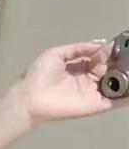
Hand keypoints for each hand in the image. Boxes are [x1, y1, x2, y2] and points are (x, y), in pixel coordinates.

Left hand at [10, 39, 127, 125]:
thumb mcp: (56, 54)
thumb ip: (78, 48)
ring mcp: (93, 92)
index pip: (100, 58)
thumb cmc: (39, 76)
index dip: (110, 52)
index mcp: (78, 66)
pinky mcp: (95, 105)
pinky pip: (115, 101)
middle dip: (120, 63)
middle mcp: (88, 79)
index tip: (121, 45)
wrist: (30, 98)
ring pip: (115, 85)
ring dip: (126, 79)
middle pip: (110, 70)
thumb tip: (100, 43)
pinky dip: (127, 97)